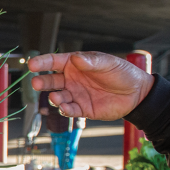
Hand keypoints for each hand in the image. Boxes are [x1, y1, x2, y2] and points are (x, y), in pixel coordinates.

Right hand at [28, 52, 153, 120]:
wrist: (137, 94)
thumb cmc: (122, 73)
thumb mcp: (108, 63)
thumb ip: (91, 62)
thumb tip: (75, 59)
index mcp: (76, 65)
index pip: (54, 62)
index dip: (42, 62)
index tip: (32, 64)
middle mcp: (72, 79)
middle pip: (51, 80)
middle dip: (42, 82)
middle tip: (37, 83)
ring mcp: (76, 95)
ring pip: (57, 97)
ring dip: (54, 98)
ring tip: (56, 98)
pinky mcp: (82, 109)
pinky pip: (69, 110)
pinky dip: (64, 110)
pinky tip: (65, 108)